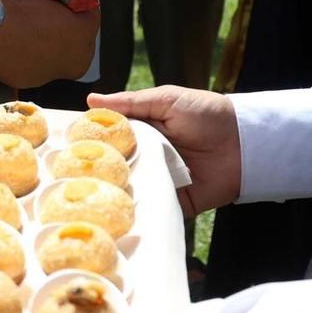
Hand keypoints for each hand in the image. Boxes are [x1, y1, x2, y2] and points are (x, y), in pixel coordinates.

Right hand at [87, 84, 240, 218]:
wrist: (244, 143)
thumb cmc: (206, 114)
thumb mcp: (166, 100)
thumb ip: (130, 103)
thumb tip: (90, 100)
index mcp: (143, 132)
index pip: (110, 139)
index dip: (91, 143)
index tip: (66, 146)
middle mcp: (148, 157)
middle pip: (116, 167)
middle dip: (99, 172)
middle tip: (72, 177)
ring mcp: (160, 181)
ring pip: (131, 189)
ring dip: (117, 191)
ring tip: (91, 197)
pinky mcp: (175, 202)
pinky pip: (154, 207)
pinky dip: (141, 209)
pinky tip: (120, 212)